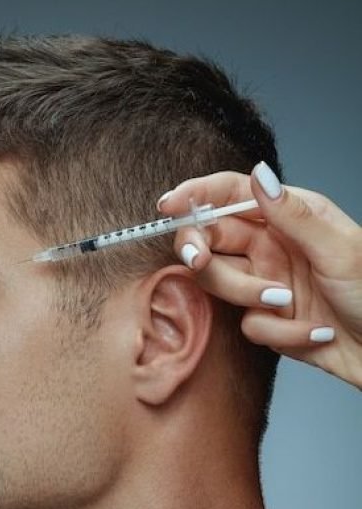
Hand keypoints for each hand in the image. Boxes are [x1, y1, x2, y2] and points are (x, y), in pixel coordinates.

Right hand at [157, 162, 361, 388]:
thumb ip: (293, 214)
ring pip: (220, 283)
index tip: (169, 205)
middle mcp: (271, 247)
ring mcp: (265, 283)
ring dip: (248, 296)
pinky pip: (248, 324)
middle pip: (211, 240)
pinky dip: (279, 332)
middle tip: (199, 261)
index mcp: (288, 218)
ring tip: (286, 303)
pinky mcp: (267, 320)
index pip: (231, 195)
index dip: (196, 195)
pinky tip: (315, 334)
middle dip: (201, 252)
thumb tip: (259, 174)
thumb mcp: (340, 249)